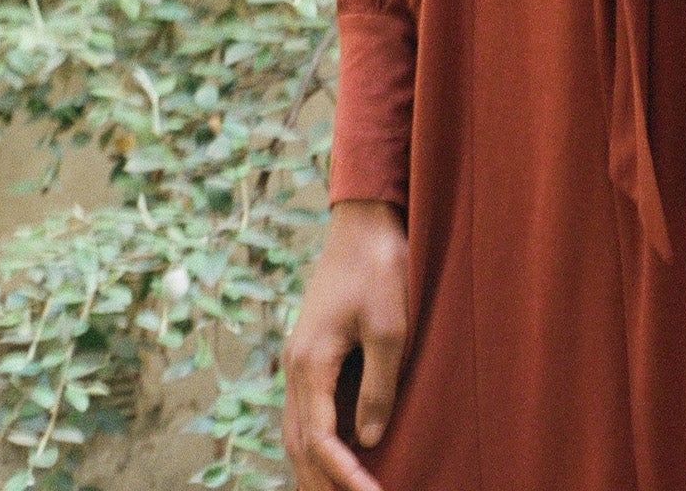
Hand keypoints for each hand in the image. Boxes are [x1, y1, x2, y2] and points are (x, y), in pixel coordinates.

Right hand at [282, 200, 409, 490]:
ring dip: (315, 468)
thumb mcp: (389, 327)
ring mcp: (299, 359)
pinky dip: (316, 443)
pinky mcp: (311, 351)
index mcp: (310, 364)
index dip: (344, 476)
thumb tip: (368, 440)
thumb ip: (378, 386)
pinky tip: (335, 456)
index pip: (319, 440)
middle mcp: (296, 367)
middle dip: (322, 483)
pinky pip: (307, 412)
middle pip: (298, 445)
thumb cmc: (380, 267)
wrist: (364, 220)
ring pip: (297, 432)